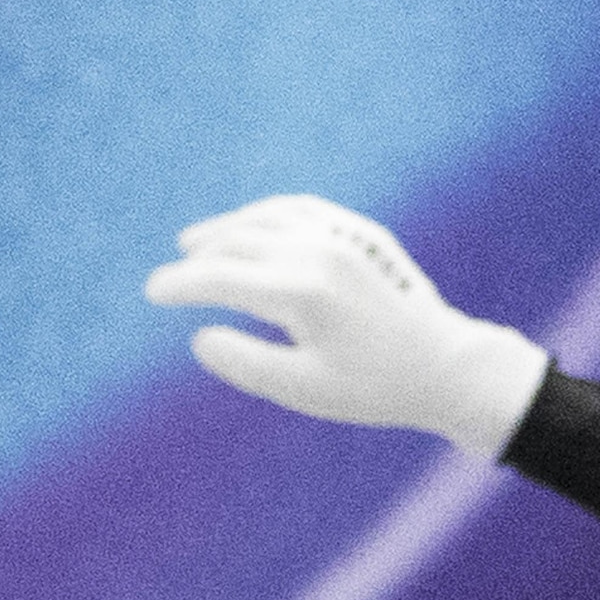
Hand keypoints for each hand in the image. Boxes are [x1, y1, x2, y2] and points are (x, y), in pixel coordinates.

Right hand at [143, 193, 549, 453]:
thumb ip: (246, 363)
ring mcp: (343, 238)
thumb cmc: (374, 387)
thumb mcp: (304, 390)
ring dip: (226, 229)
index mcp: (301, 293)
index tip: (153, 293)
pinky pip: (302, 209)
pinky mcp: (362, 235)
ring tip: (195, 243)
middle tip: (172, 277)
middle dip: (197, 259)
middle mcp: (319, 254)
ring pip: (266, 219)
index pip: (220, 278)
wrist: (446, 367)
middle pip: (237, 243)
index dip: (180, 285)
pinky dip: (266, 213)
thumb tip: (200, 337)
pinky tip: (251, 223)